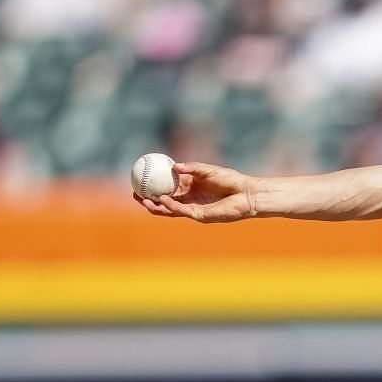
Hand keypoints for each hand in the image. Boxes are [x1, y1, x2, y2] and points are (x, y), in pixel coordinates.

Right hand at [135, 161, 260, 222]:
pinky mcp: (200, 215)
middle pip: (164, 201)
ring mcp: (193, 208)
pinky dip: (171, 205)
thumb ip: (191, 168)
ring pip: (170, 209)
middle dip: (148, 199)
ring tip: (143, 201)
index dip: (153, 185)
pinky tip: (162, 200)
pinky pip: (182, 211)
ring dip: (156, 206)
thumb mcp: (208, 169)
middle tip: (135, 193)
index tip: (140, 179)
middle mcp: (189, 199)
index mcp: (189, 187)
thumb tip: (173, 165)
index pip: (167, 187)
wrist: (246, 193)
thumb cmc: (230, 179)